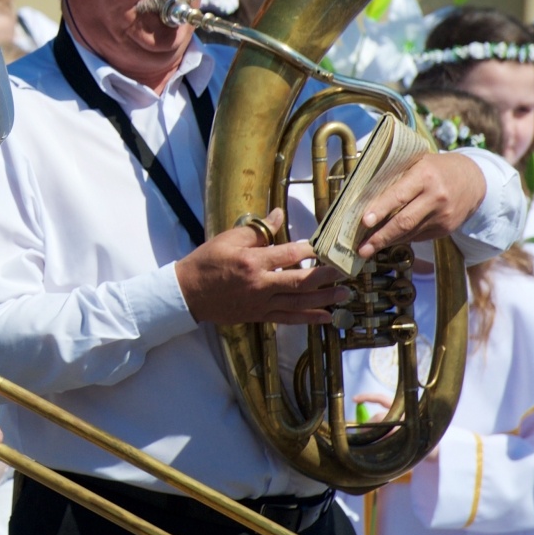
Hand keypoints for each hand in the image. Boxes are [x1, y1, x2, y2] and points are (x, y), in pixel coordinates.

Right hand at [175, 209, 349, 323]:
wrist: (188, 292)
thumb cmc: (206, 262)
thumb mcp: (227, 239)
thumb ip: (256, 230)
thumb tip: (279, 215)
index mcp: (252, 261)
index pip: (288, 254)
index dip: (310, 250)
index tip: (325, 246)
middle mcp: (260, 284)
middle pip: (300, 281)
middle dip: (326, 277)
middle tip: (345, 272)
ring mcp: (261, 303)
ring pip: (299, 302)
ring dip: (324, 299)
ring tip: (344, 294)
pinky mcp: (259, 315)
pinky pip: (288, 319)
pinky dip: (308, 318)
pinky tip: (326, 316)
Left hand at [357, 151, 484, 258]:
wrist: (473, 180)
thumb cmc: (435, 168)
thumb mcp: (417, 161)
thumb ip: (395, 173)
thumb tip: (362, 192)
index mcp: (424, 176)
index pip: (399, 195)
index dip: (380, 209)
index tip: (364, 221)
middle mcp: (435, 197)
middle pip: (404, 221)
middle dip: (380, 236)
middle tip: (361, 248)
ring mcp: (443, 216)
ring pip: (410, 233)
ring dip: (387, 241)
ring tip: (367, 248)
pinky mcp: (446, 229)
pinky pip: (418, 236)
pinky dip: (401, 239)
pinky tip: (388, 241)